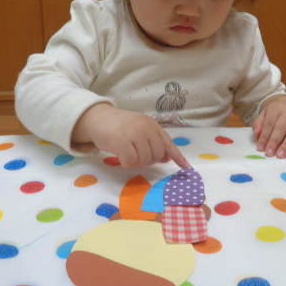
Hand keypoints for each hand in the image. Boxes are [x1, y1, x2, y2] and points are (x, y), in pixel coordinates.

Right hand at [72, 104, 190, 168]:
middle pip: (157, 155)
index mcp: (152, 124)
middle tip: (136, 154)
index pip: (168, 143)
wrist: (98, 118)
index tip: (186, 167)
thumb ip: (153, 141)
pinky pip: (130, 162)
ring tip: (127, 152)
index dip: (178, 156)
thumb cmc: (120, 126)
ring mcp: (134, 134)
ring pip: (144, 160)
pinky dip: (125, 162)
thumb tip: (167, 158)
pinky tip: (119, 155)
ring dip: (136, 161)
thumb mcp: (139, 129)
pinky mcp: (121, 142)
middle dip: (148, 160)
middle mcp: (145, 127)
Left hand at [252, 96, 285, 158]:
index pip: (269, 124)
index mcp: (277, 108)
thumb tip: (256, 135)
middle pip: (281, 128)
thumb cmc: (275, 114)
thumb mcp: (265, 114)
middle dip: (275, 142)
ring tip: (281, 155)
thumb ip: (259, 124)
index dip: (264, 137)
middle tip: (270, 153)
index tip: (261, 148)